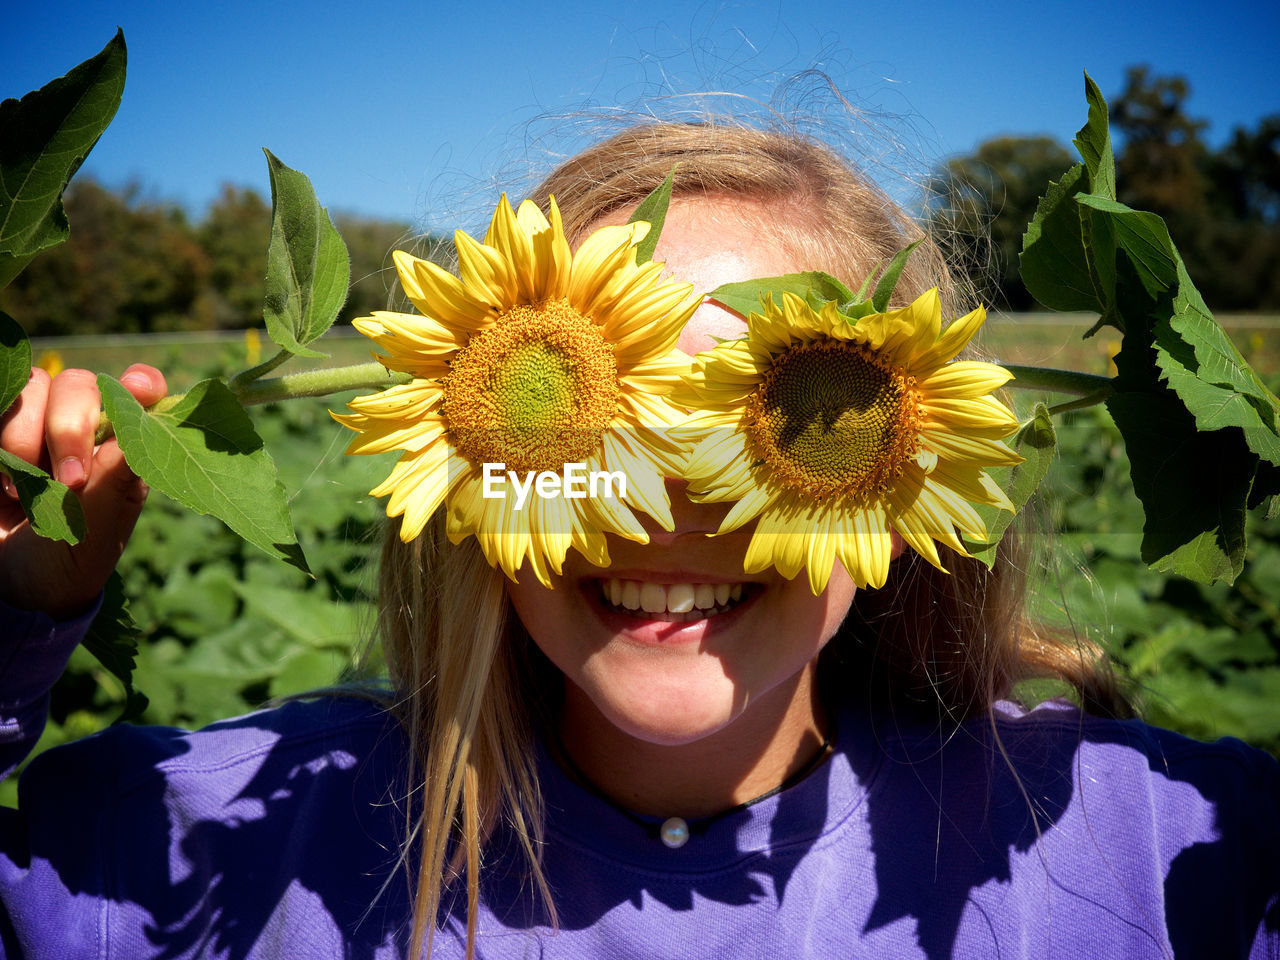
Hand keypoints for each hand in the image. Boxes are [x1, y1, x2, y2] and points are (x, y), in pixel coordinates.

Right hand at [0, 364, 166, 619]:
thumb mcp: (97, 530)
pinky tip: (1, 486)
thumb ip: (113, 478)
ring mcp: (35, 427)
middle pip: (77, 384)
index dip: (139, 383)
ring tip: (22, 494)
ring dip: (23, 438)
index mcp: (123, 449)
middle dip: (69, 428)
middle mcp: (83, 429)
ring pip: (30, 387)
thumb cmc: (69, 562)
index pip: (138, 390)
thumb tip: (140, 425)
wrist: (12, 590)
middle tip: (70, 482)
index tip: (140, 390)